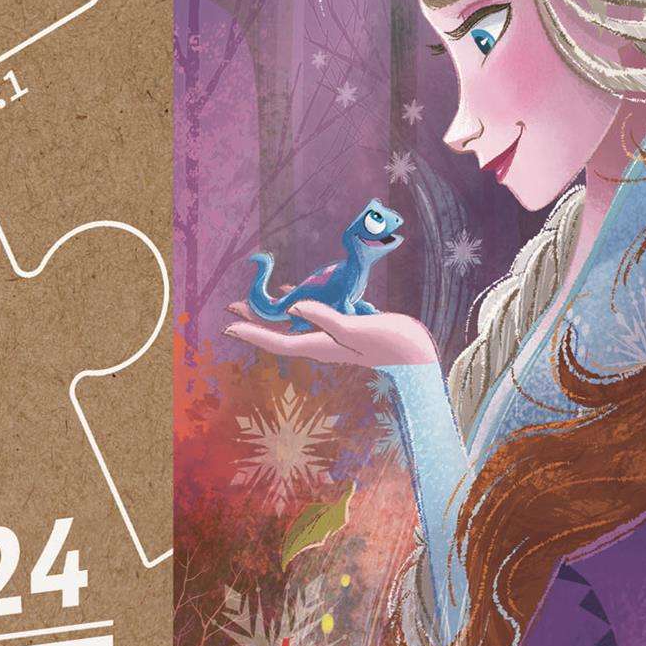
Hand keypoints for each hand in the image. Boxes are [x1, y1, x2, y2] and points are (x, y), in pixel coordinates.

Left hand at [223, 299, 438, 368]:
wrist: (416, 354)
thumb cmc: (389, 343)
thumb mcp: (356, 328)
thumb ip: (326, 318)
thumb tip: (296, 306)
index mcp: (320, 346)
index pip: (278, 341)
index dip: (251, 333)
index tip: (228, 326)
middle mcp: (322, 343)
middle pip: (280, 332)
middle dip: (255, 320)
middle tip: (231, 307)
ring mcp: (333, 336)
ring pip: (295, 322)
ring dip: (274, 311)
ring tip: (254, 299)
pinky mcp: (345, 327)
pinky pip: (314, 313)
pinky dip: (301, 301)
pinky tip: (294, 292)